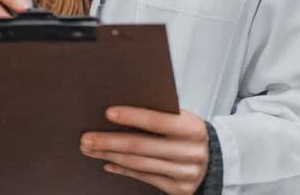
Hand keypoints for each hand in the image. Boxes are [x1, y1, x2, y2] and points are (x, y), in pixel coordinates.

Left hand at [81, 106, 209, 193]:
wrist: (213, 160)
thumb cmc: (187, 133)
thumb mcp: (182, 120)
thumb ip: (160, 115)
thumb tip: (118, 112)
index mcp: (193, 128)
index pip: (157, 121)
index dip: (132, 117)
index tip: (107, 113)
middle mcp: (191, 152)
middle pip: (142, 146)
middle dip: (110, 141)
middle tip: (86, 138)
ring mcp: (186, 174)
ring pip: (139, 163)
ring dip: (110, 156)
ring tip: (90, 149)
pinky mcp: (179, 189)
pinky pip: (144, 177)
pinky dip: (123, 169)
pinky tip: (107, 162)